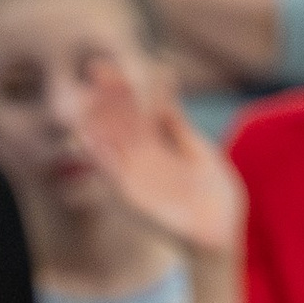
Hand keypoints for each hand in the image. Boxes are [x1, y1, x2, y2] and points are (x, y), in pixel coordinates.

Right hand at [75, 54, 246, 263]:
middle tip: (94, 67)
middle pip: (118, 123)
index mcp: (158, 150)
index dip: (123, 91)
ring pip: (109, 144)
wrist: (220, 235)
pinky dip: (96, 155)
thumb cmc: (216, 199)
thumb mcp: (200, 153)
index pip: (135, 113)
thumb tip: (166, 97)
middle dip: (107, 98)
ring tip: (83, 94)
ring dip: (95, 120)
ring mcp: (134, 179)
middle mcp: (141, 162)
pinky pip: (108, 173)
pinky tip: (84, 135)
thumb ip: (179, 128)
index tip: (111, 67)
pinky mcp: (130, 198)